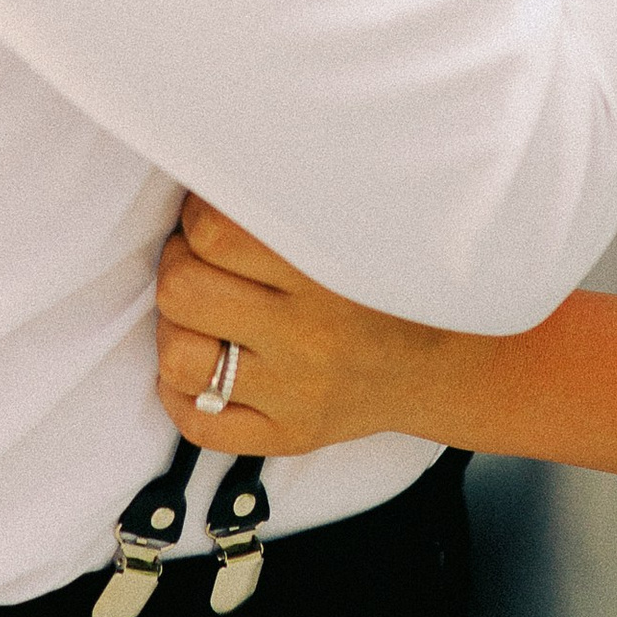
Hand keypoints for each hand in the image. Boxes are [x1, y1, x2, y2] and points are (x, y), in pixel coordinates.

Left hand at [155, 197, 452, 458]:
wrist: (441, 364)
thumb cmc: (384, 284)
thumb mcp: (351, 229)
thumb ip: (288, 205)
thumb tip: (213, 179)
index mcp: (324, 272)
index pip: (214, 232)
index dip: (195, 216)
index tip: (208, 215)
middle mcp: (309, 337)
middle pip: (184, 291)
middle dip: (178, 265)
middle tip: (199, 259)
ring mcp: (295, 395)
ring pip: (179, 358)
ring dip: (175, 327)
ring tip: (199, 313)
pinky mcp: (287, 436)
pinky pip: (198, 423)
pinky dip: (180, 391)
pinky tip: (203, 363)